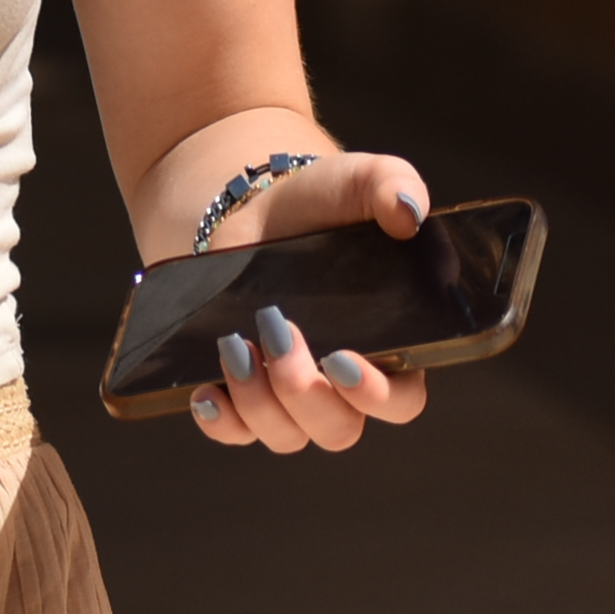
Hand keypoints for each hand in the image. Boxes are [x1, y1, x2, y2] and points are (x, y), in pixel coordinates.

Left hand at [183, 150, 438, 455]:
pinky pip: (234, 431)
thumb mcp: (357, 180)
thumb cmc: (320, 200)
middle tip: (275, 332)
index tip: (342, 360)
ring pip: (285, 434)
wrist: (251, 204)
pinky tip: (205, 392)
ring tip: (233, 345)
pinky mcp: (242, 388)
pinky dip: (220, 421)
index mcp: (389, 346)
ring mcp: (289, 391)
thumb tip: (409, 211)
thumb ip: (393, 185)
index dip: (377, 395)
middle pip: (337, 428)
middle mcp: (341, 384)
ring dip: (258, 402)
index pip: (399, 400)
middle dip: (304, 391)